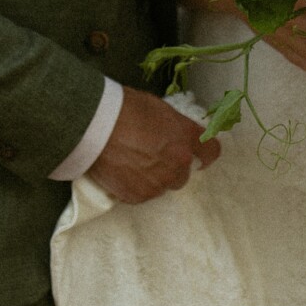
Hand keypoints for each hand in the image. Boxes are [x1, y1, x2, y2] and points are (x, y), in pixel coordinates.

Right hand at [87, 87, 220, 203]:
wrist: (94, 126)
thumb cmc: (125, 108)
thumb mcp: (159, 109)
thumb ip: (175, 127)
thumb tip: (177, 135)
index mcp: (186, 139)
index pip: (211, 152)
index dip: (205, 154)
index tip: (198, 156)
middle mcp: (178, 165)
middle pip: (183, 174)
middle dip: (171, 166)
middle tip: (150, 154)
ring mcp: (158, 183)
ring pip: (162, 185)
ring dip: (153, 177)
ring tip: (131, 161)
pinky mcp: (137, 196)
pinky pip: (142, 194)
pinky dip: (134, 185)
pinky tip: (121, 170)